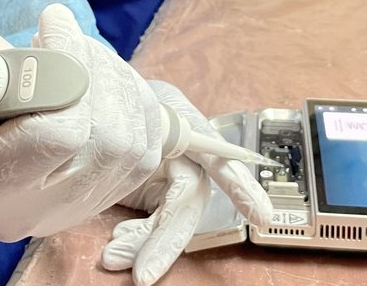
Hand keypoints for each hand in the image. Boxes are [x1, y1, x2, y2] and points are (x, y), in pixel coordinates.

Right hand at [0, 4, 162, 240]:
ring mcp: (73, 206)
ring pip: (135, 141)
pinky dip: (136, 99)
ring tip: (79, 53)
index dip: (68, 69)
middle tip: (62, 36)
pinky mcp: (105, 192)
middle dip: (96, 71)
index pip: (59, 136)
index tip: (48, 23)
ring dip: (117, 79)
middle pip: (108, 141)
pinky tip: (100, 78)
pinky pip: (149, 146)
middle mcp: (31, 210)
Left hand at [102, 81, 272, 285]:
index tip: (261, 216)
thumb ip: (140, 129)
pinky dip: (138, 236)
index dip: (240, 186)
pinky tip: (119, 243)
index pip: (218, 157)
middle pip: (188, 202)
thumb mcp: (132, 106)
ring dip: (145, 243)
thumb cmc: (124, 99)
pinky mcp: (158, 192)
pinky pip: (155, 221)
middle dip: (167, 241)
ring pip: (171, 218)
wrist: (106, 100)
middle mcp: (189, 156)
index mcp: (187, 127)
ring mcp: (174, 175)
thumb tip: (138, 150)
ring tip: (114, 257)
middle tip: (144, 275)